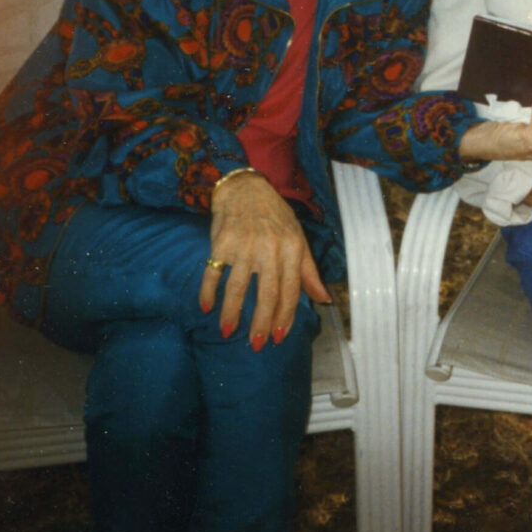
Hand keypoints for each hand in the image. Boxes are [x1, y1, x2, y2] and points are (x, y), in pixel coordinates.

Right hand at [198, 171, 331, 350]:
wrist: (246, 187)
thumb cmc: (276, 217)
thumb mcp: (298, 238)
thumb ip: (308, 271)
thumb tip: (324, 299)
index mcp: (292, 248)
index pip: (290, 290)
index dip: (285, 317)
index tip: (278, 337)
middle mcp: (269, 248)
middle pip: (266, 293)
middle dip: (261, 322)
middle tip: (256, 344)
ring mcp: (244, 245)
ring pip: (237, 287)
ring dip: (231, 313)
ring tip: (227, 332)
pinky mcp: (221, 242)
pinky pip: (212, 273)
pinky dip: (208, 292)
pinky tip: (207, 308)